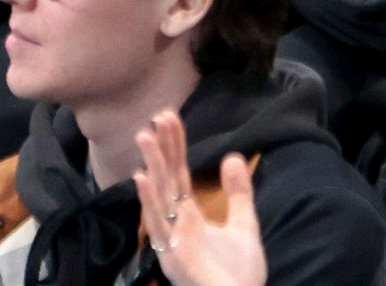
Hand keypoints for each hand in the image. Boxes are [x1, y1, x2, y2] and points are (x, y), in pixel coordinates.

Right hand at [133, 111, 265, 285]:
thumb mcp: (244, 227)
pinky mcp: (171, 255)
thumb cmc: (238, 274)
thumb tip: (232, 155)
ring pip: (158, 195)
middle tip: (159, 116)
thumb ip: (238, 194)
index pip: (178, 172)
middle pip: (167, 177)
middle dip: (162, 147)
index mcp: (188, 213)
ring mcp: (170, 237)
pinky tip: (141, 178)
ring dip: (151, 165)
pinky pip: (157, 225)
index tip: (169, 116)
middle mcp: (174, 220)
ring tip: (145, 135)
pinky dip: (148, 201)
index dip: (174, 145)